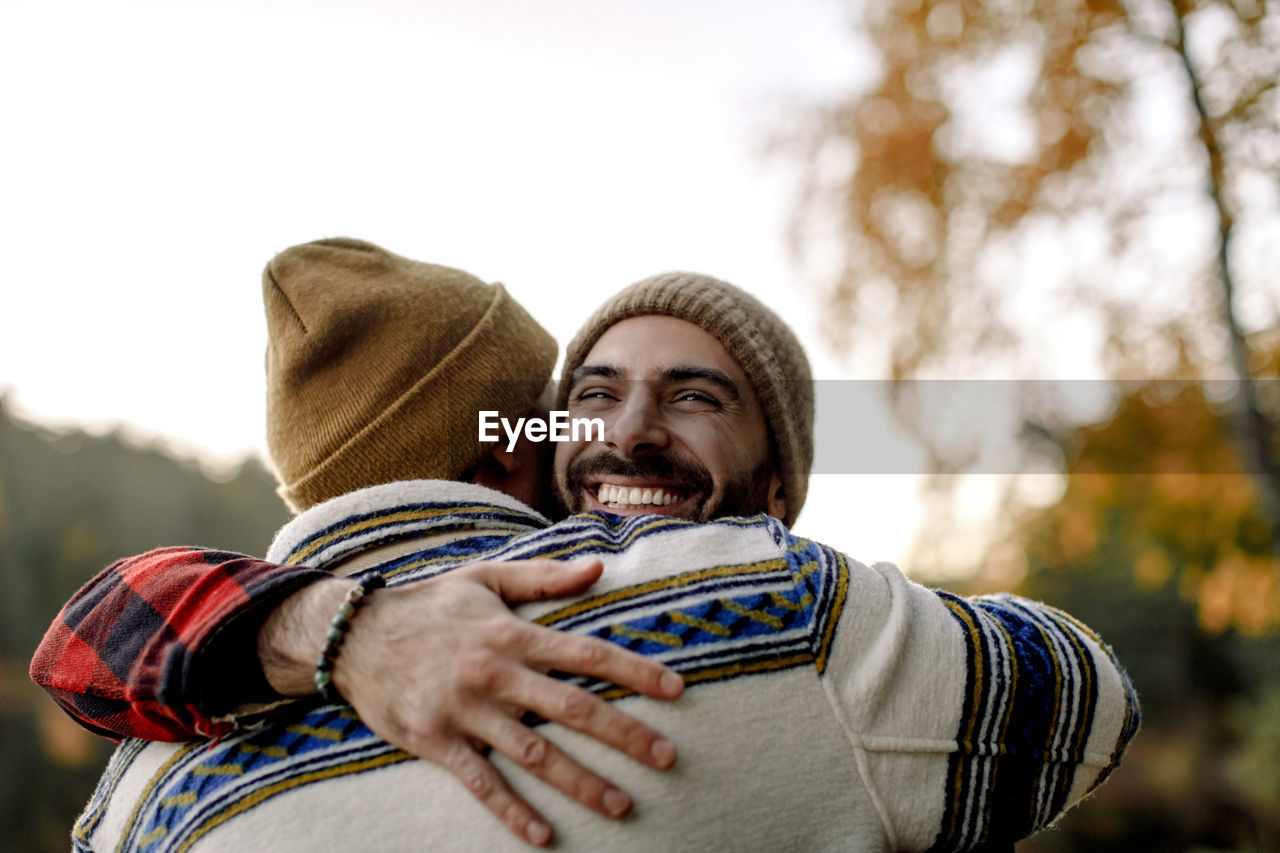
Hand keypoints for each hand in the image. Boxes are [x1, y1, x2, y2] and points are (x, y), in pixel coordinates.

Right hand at [259, 558, 683, 846]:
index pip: (587, 653)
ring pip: (535, 753)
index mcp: (512, 633)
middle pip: (572, 708)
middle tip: (667, 758)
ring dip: (581, 782)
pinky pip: (481, 783)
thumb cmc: (429, 605)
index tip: (676, 690)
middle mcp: (495, 672)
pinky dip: (512, 812)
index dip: (635, 671)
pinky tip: (545, 836)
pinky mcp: (436, 741)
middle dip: (624, 734)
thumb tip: (598, 568)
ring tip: (623, 805)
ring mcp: (466, 711)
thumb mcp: (485, 579)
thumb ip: (543, 577)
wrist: (353, 635)